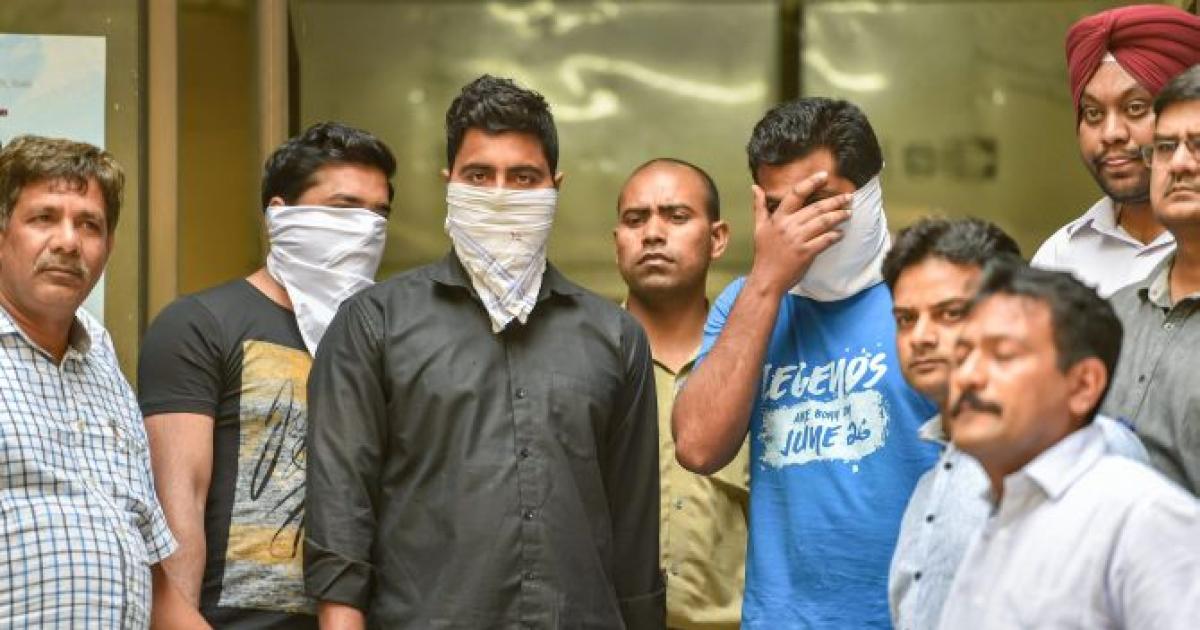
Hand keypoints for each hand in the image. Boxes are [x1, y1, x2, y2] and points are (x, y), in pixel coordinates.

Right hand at [748, 171, 851, 294]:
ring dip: (839, 216)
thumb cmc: (764, 253)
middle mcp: (789, 226)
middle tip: (848, 197)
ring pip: (823, 222)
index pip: (796, 194)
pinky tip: (841, 233)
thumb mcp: (759, 227)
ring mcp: (798, 240)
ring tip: (848, 213)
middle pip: (816, 208)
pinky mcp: (806, 253)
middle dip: (835, 201)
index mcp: (778, 218)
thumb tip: (755, 187)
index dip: (811, 182)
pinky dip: (835, 236)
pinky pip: (825, 240)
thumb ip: (759, 206)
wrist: (767, 279)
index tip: (824, 175)